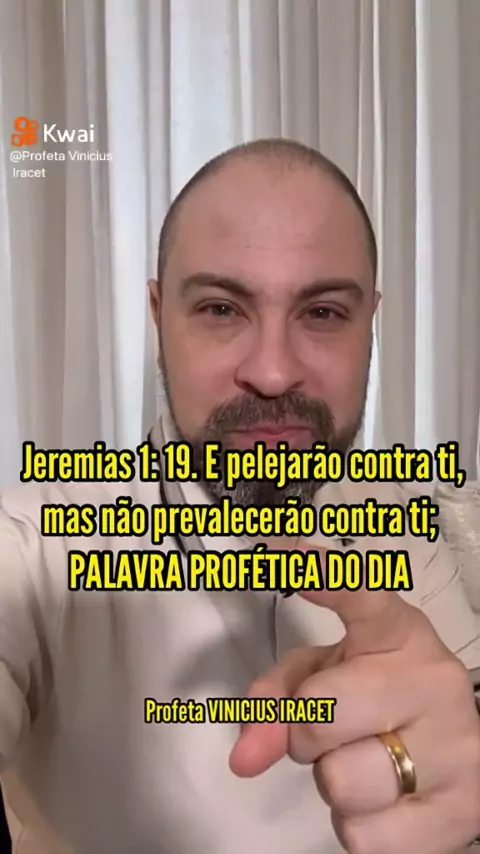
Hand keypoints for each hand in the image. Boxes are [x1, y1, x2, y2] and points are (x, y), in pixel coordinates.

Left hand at [229, 549, 479, 853]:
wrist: (454, 751)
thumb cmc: (378, 699)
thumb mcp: (325, 675)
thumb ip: (275, 697)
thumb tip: (244, 756)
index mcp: (397, 632)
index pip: (362, 595)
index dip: (321, 575)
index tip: (281, 550)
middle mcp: (432, 680)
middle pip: (319, 712)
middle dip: (306, 728)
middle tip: (333, 726)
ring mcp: (455, 747)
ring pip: (339, 780)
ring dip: (333, 780)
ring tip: (361, 760)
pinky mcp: (461, 811)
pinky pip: (361, 836)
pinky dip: (356, 827)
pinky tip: (384, 800)